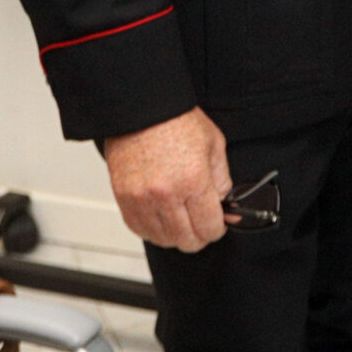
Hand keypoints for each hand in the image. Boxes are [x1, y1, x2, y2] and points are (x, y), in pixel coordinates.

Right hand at [104, 107, 231, 251]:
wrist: (143, 110)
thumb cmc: (177, 121)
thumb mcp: (214, 143)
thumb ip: (222, 179)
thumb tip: (226, 204)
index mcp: (193, 180)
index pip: (209, 228)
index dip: (218, 229)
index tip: (218, 224)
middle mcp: (167, 195)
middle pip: (187, 241)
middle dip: (199, 236)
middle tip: (202, 224)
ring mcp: (143, 200)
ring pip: (163, 240)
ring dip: (176, 235)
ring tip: (182, 218)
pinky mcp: (125, 200)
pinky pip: (140, 231)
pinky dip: (154, 230)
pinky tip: (162, 217)